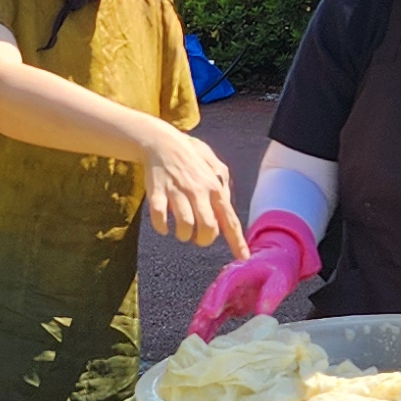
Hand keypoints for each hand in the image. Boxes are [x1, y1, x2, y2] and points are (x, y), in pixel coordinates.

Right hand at [139, 124, 240, 246]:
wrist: (163, 142)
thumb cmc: (191, 158)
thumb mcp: (215, 168)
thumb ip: (224, 190)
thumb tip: (226, 213)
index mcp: (215, 188)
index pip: (230, 220)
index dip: (237, 241)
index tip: (243, 258)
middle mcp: (199, 191)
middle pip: (208, 228)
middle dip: (203, 240)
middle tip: (198, 238)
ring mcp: (178, 192)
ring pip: (185, 227)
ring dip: (183, 236)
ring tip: (181, 232)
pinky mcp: (157, 192)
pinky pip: (160, 219)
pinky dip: (162, 227)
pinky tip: (164, 226)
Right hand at [189, 211, 321, 338]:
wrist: (275, 264)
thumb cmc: (276, 270)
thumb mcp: (280, 279)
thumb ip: (271, 294)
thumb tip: (262, 313)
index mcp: (238, 271)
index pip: (224, 283)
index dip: (216, 298)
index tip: (211, 313)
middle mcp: (226, 282)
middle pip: (211, 298)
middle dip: (202, 315)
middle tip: (195, 331)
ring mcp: (225, 294)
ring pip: (209, 309)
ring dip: (201, 324)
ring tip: (193, 340)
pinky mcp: (228, 305)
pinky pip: (215, 318)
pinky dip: (208, 329)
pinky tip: (202, 341)